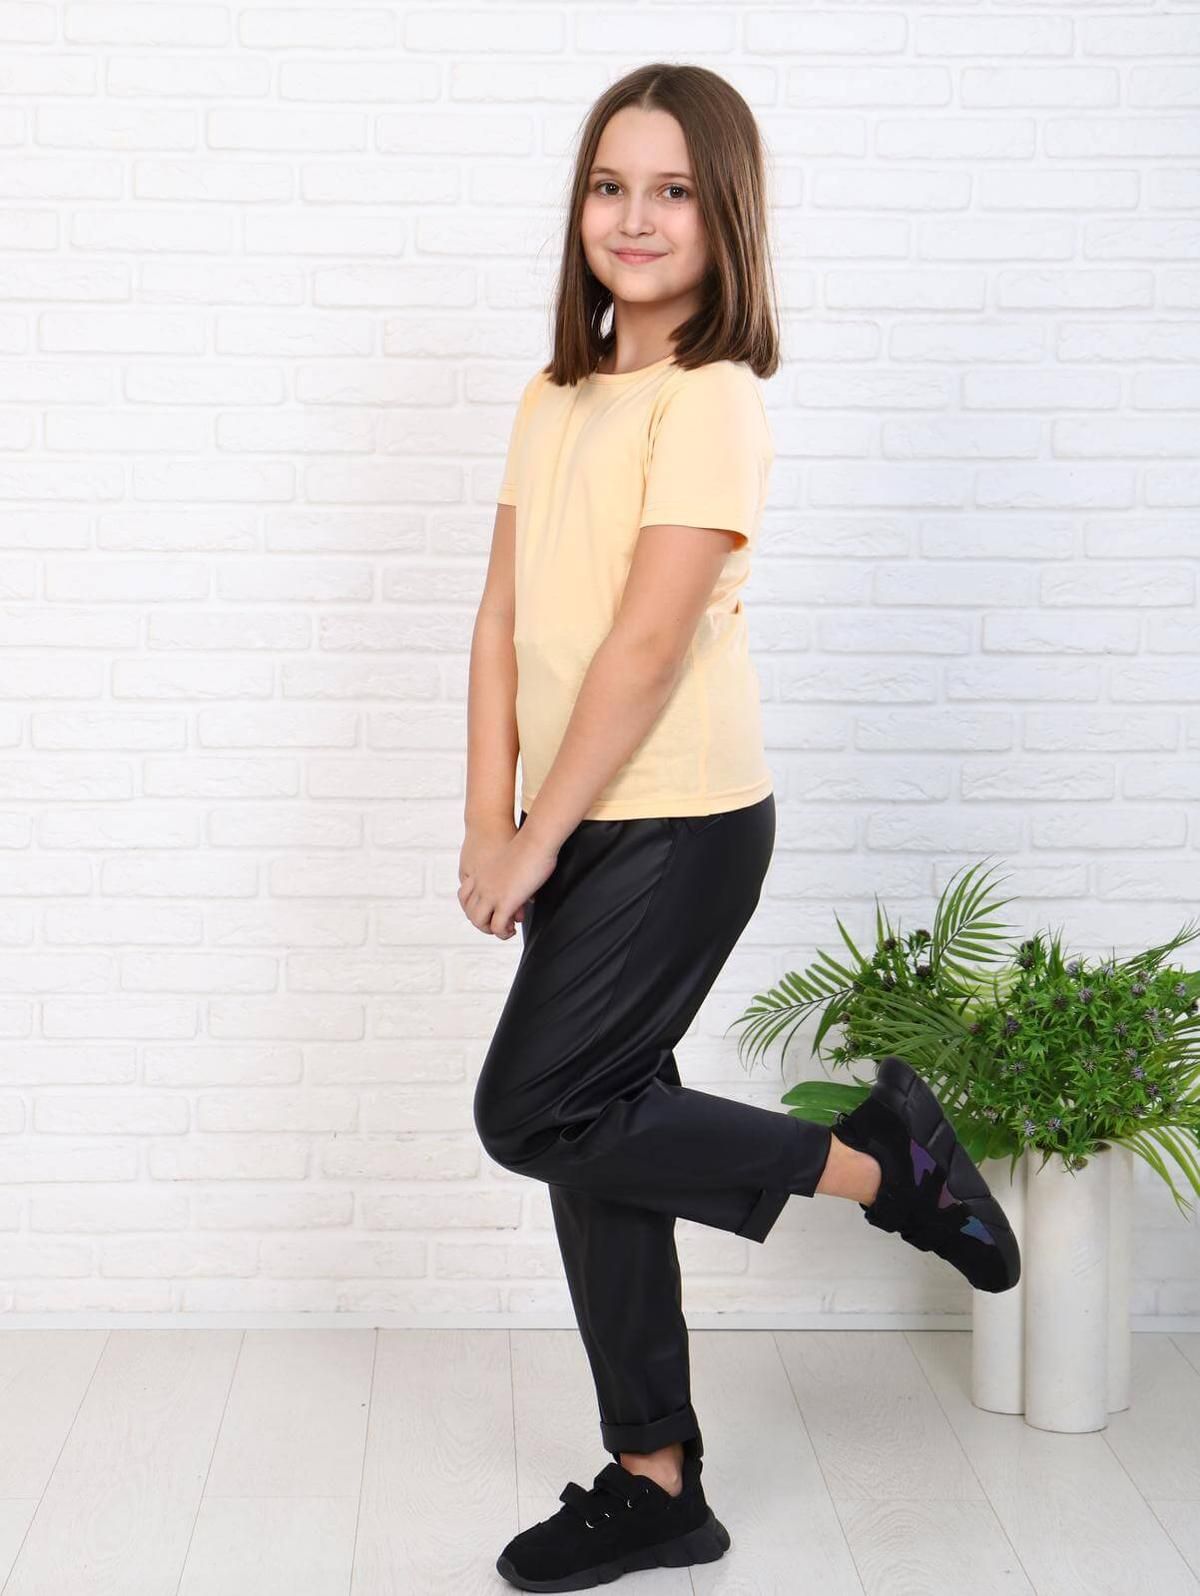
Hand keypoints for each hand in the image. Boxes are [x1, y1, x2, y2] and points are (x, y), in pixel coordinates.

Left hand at [458, 821, 558, 938]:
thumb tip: (517, 880)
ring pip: (479, 922)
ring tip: (506, 929)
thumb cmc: (530, 843)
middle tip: (500, 922)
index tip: (493, 909)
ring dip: (491, 930)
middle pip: (470, 911)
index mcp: (481, 873)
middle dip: (483, 922)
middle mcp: (482, 884)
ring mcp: (491, 894)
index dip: (477, 906)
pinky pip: (497, 927)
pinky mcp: (505, 902)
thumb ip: (509, 871)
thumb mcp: (511, 857)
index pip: (465, 895)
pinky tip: (512, 930)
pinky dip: (503, 933)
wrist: (535, 838)